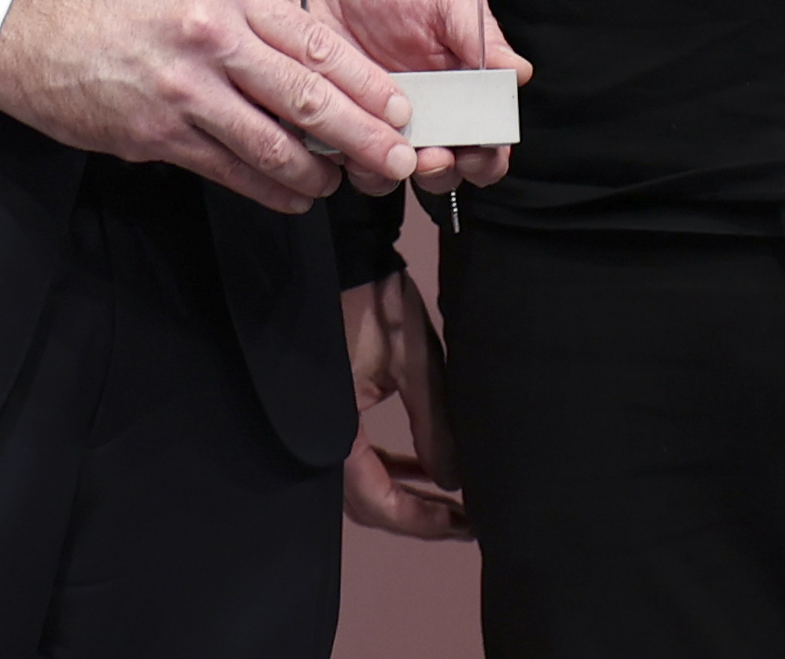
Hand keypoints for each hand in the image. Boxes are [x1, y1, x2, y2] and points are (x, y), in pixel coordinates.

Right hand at [0, 0, 423, 213]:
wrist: (31, 31)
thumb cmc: (116, 8)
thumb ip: (249, 22)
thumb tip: (311, 67)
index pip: (315, 41)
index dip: (365, 81)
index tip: (401, 107)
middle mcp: (211, 38)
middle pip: (305, 96)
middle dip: (362, 135)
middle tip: (397, 159)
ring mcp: (183, 90)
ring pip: (272, 142)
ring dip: (317, 171)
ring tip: (341, 182)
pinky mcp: (157, 134)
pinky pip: (230, 170)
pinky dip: (270, 189)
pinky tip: (293, 196)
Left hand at [298, 0, 532, 192]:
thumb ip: (480, 31)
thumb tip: (518, 69)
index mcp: (462, 95)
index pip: (489, 145)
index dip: (488, 156)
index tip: (478, 147)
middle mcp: (426, 121)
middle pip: (449, 172)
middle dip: (445, 172)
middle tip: (434, 154)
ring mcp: (383, 130)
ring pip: (397, 176)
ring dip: (396, 170)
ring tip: (390, 141)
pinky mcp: (343, 132)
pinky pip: (350, 164)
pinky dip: (353, 159)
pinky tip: (351, 131)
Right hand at [340, 271, 470, 538]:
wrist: (345, 258)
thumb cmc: (375, 306)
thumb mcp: (414, 364)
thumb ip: (434, 427)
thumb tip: (456, 482)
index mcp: (334, 429)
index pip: (376, 499)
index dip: (420, 520)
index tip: (463, 526)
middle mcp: (321, 436)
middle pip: (366, 501)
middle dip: (416, 516)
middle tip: (464, 524)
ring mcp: (323, 422)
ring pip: (364, 481)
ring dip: (405, 494)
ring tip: (453, 503)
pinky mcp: (332, 408)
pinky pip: (361, 455)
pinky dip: (392, 467)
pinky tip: (424, 468)